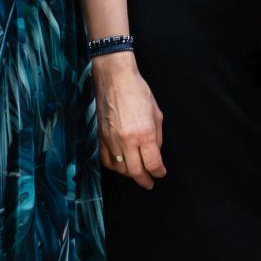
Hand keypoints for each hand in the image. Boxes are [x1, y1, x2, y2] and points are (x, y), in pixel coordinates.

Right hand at [95, 55, 165, 185]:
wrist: (114, 78)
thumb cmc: (137, 91)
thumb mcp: (156, 113)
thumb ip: (157, 136)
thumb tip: (155, 153)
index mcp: (144, 133)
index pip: (153, 163)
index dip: (158, 172)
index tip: (161, 173)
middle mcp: (127, 140)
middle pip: (135, 171)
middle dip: (144, 180)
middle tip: (149, 183)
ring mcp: (111, 139)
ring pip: (120, 168)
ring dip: (129, 174)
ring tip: (136, 173)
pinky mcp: (100, 136)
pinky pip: (106, 160)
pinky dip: (114, 166)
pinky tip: (120, 165)